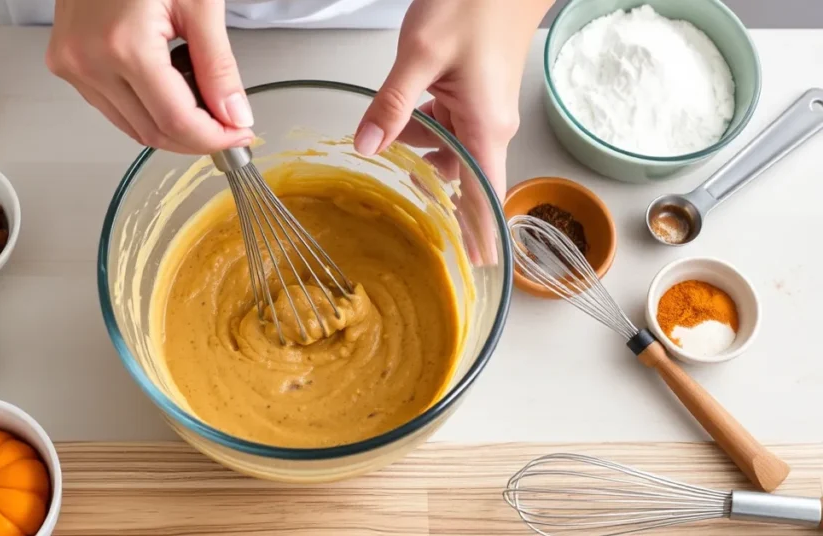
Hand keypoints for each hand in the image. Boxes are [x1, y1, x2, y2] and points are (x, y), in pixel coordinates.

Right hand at [45, 0, 253, 152]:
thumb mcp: (200, 4)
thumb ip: (219, 67)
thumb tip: (235, 115)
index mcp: (123, 46)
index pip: (176, 121)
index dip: (214, 137)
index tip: (239, 134)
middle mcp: (89, 62)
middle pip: (153, 132)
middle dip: (196, 137)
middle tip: (229, 123)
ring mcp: (72, 65)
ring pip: (131, 127)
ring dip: (171, 126)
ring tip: (200, 98)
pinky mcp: (65, 63)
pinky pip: (112, 107)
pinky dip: (146, 109)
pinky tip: (169, 86)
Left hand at [356, 0, 552, 264]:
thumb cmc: (475, 3)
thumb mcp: (421, 54)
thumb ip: (391, 104)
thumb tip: (367, 146)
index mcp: (485, 127)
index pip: (487, 197)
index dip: (478, 234)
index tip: (469, 267)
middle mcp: (489, 125)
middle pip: (463, 178)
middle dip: (433, 194)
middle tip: (401, 214)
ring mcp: (484, 109)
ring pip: (451, 151)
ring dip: (421, 155)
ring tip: (386, 156)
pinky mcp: (475, 93)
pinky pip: (449, 127)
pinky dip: (424, 130)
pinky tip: (397, 123)